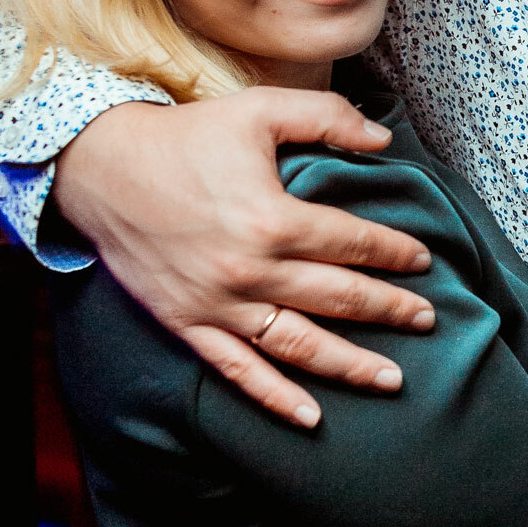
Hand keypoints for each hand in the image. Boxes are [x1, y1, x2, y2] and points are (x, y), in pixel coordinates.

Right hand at [53, 91, 436, 426]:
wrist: (101, 168)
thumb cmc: (186, 136)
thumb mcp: (259, 109)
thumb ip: (326, 117)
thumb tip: (383, 140)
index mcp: (273, 219)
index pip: (352, 243)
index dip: (394, 253)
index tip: (423, 262)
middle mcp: (251, 270)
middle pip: (338, 298)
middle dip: (390, 311)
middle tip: (427, 320)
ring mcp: (218, 304)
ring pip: (299, 345)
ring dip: (350, 365)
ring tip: (392, 379)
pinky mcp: (188, 324)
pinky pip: (238, 370)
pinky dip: (275, 397)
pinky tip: (310, 417)